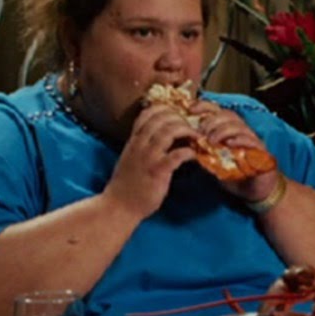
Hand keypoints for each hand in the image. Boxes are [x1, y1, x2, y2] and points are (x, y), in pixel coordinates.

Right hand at [101, 103, 197, 220]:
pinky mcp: (157, 172)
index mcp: (133, 141)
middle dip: (179, 117)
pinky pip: (176, 155)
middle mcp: (139, 145)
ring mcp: (148, 157)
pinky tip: (194, 155)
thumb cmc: (126, 186)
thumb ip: (142, 147)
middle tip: (191, 125)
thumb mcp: (130, 159)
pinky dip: (188, 152)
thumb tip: (159, 139)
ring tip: (196, 136)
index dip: (164, 109)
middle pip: (160, 118)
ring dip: (186, 130)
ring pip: (168, 131)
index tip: (177, 113)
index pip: (147, 114)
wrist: (118, 206)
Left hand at [186, 98, 279, 202]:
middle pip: (228, 115)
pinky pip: (251, 141)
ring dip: (222, 130)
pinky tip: (230, 144)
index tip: (191, 110)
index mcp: (230, 131)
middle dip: (212, 120)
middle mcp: (242, 132)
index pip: (218, 111)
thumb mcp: (215, 164)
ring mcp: (252, 141)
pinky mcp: (261, 152)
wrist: (256, 191)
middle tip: (200, 132)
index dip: (205, 107)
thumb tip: (188, 146)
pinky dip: (240, 140)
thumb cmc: (237, 175)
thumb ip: (204, 153)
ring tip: (211, 141)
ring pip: (239, 126)